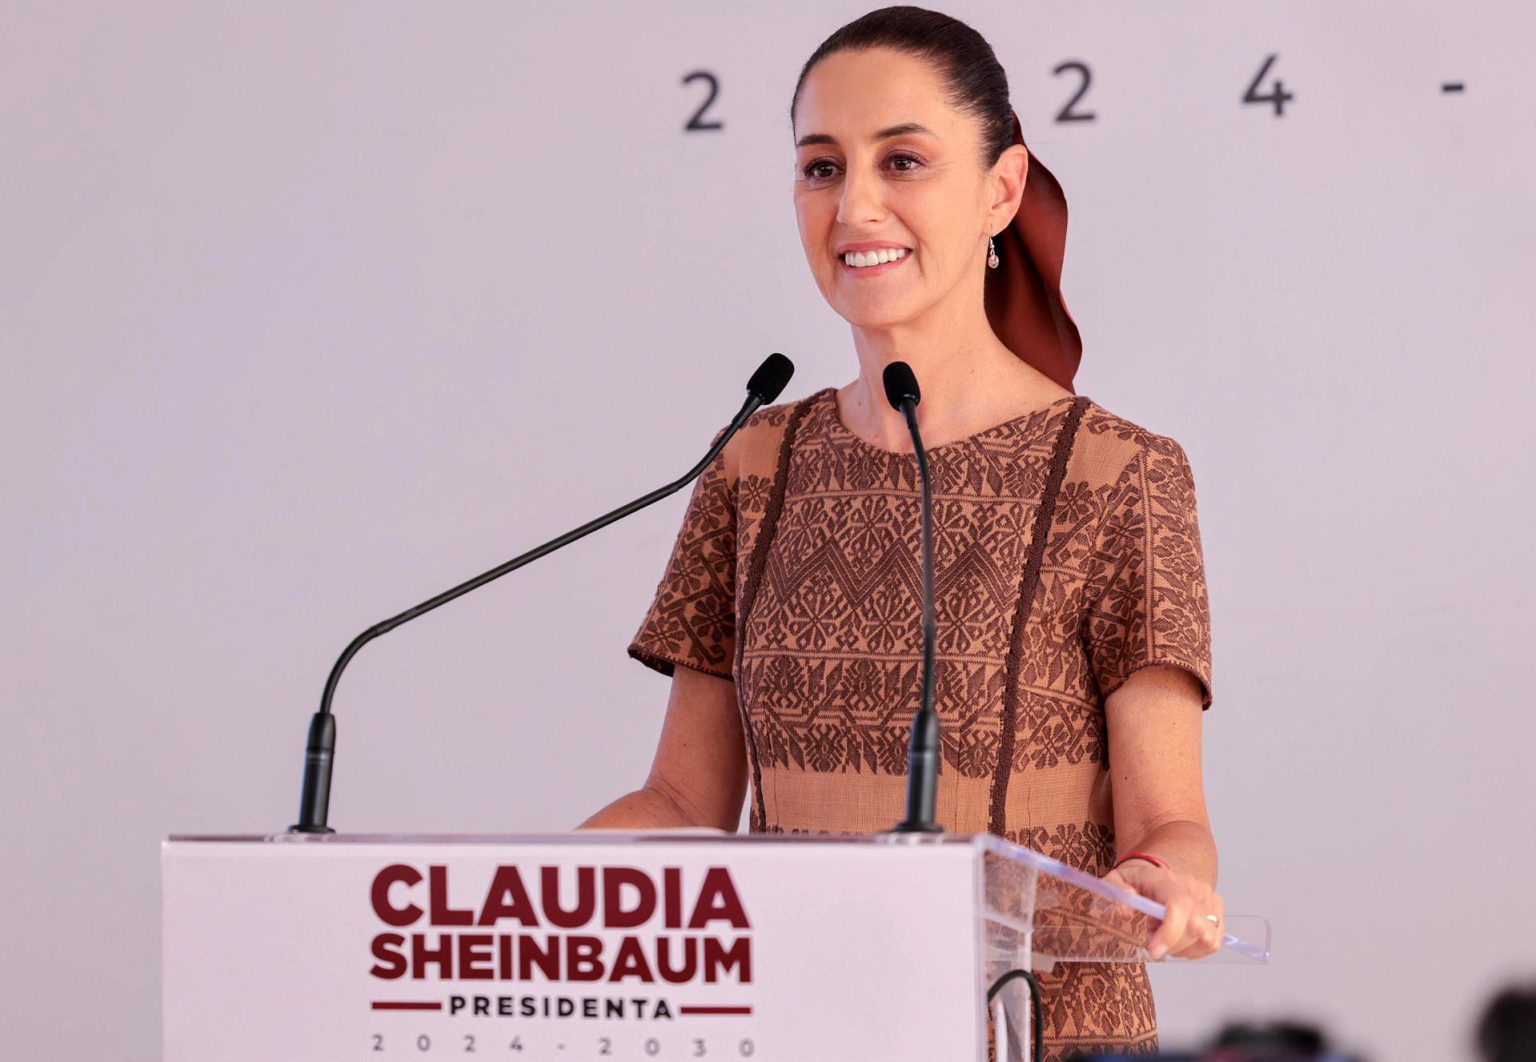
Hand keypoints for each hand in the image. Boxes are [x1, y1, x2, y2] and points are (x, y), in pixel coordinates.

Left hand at [1103, 856, 1223, 959]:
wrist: (1153, 874)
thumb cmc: (1133, 883)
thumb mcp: (1114, 884)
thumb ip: (1116, 895)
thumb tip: (1124, 911)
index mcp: (1164, 879)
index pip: (1179, 905)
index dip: (1170, 933)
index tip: (1154, 950)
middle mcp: (1191, 886)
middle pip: (1195, 926)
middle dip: (1171, 945)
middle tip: (1151, 942)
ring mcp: (1207, 897)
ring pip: (1207, 938)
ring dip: (1183, 949)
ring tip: (1164, 939)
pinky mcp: (1216, 909)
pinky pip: (1214, 941)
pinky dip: (1196, 949)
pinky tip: (1178, 943)